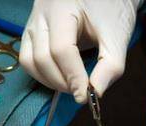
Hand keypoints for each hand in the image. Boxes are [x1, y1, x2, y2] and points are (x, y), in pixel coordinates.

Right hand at [20, 0, 141, 102]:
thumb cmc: (112, 9)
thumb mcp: (117, 36)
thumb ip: (110, 66)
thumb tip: (96, 94)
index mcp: (62, 8)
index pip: (61, 49)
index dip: (73, 77)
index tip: (86, 96)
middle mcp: (41, 13)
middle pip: (41, 57)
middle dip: (62, 81)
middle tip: (83, 92)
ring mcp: (33, 21)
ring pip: (29, 60)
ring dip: (50, 81)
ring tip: (73, 86)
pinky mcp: (32, 30)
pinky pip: (28, 57)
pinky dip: (43, 74)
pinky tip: (62, 77)